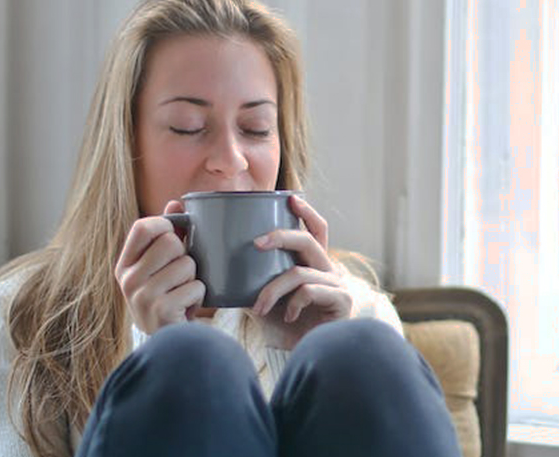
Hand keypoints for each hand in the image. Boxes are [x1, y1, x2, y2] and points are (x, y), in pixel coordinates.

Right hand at [114, 200, 204, 334]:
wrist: (167, 343)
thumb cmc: (166, 298)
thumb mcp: (159, 267)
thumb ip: (166, 234)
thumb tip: (175, 202)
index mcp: (124, 265)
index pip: (142, 227)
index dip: (165, 225)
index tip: (175, 235)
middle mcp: (128, 279)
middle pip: (170, 242)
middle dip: (185, 256)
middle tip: (181, 274)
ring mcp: (142, 296)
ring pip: (187, 264)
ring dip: (194, 278)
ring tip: (184, 292)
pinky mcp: (161, 310)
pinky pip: (195, 286)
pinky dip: (199, 296)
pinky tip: (187, 307)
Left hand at [247, 195, 352, 349]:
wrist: (304, 359)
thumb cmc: (284, 329)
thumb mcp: (262, 300)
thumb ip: (249, 283)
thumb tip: (217, 268)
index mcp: (313, 265)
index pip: (316, 231)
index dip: (307, 213)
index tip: (290, 198)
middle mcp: (329, 271)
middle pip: (308, 240)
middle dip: (281, 236)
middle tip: (256, 243)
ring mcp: (337, 285)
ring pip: (300, 272)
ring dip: (273, 289)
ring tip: (259, 308)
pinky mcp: (341, 301)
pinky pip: (309, 291)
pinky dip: (292, 302)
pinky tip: (287, 317)